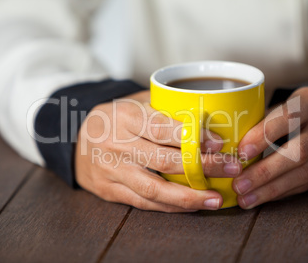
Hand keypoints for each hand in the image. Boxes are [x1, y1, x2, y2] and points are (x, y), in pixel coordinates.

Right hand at [75, 91, 241, 211]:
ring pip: (153, 188)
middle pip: (164, 160)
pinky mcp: (110, 190)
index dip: (192, 137)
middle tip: (231, 169)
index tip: (219, 143)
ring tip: (214, 199)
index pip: (162, 127)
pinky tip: (191, 205)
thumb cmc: (115, 119)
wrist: (76, 140)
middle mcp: (116, 145)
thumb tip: (208, 115)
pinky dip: (169, 206)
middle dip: (201, 167)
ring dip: (187, 196)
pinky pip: (143, 202)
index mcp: (124, 117)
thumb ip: (165, 107)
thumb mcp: (135, 102)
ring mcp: (111, 171)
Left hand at [234, 87, 307, 208]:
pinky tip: (262, 198)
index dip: (263, 136)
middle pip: (298, 152)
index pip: (287, 118)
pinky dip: (281, 192)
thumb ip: (258, 121)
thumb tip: (225, 144)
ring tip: (246, 199)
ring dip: (271, 189)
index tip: (241, 152)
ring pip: (304, 173)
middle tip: (239, 185)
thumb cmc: (290, 112)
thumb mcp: (278, 106)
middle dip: (265, 172)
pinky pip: (307, 184)